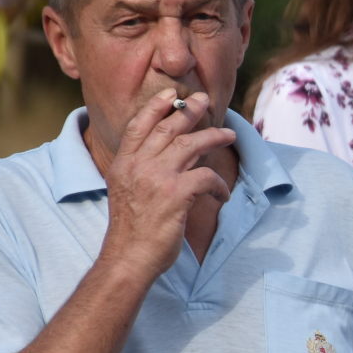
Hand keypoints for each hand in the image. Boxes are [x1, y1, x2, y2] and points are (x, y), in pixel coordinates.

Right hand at [99, 89, 235, 278]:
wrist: (128, 257)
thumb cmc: (131, 230)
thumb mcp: (126, 191)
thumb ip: (141, 171)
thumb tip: (166, 156)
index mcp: (123, 163)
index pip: (139, 125)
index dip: (156, 106)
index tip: (172, 95)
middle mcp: (137, 165)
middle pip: (168, 128)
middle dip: (189, 111)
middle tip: (204, 100)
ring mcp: (157, 178)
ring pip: (191, 145)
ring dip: (213, 137)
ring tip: (229, 134)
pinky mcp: (176, 194)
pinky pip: (206, 177)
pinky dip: (219, 185)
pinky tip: (223, 195)